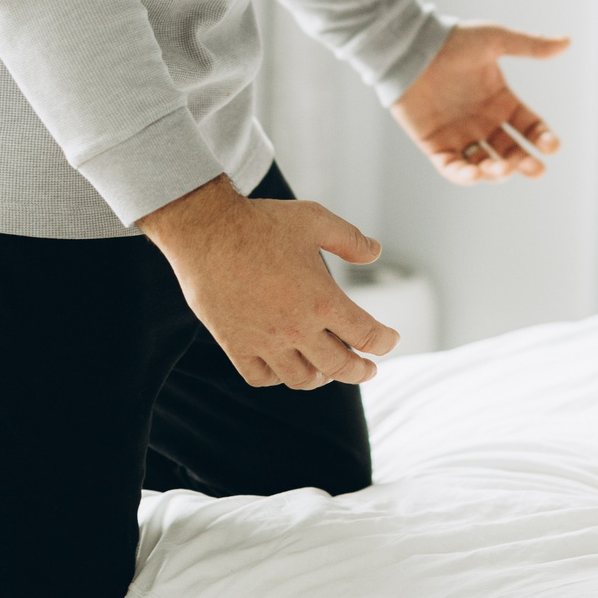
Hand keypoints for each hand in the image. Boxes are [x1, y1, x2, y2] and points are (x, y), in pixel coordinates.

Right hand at [137, 179, 398, 388]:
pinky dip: (278, 377)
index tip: (390, 341)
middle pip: (339, 366)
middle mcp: (296, 328)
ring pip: (301, 378)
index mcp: (323, 300)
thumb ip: (349, 239)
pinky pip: (261, 376)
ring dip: (322, 377)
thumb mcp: (315, 219)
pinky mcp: (235, 344)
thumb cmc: (263, 222)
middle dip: (360, 371)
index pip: (366, 336)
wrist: (207, 230)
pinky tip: (285, 366)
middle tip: (368, 370)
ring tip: (328, 371)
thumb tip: (375, 251)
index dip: (384, 342)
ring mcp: (264, 341)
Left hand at [391, 21, 567, 182]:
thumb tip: (567, 42)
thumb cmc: (453, 41)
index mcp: (501, 101)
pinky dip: (463, 175)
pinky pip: (451, 167)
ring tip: (503, 169)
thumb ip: (530, 46)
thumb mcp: (496, 40)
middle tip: (535, 169)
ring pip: (484, 164)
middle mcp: (483, 122)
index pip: (529, 127)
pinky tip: (474, 173)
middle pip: (510, 151)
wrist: (412, 47)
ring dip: (496, 172)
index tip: (552, 146)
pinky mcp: (434, 144)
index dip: (542, 138)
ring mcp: (459, 134)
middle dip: (524, 163)